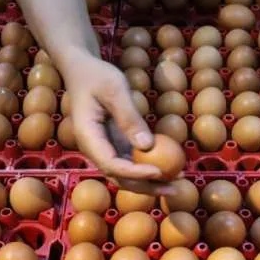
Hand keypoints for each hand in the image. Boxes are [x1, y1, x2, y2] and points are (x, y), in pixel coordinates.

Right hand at [60, 47, 175, 194]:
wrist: (82, 71)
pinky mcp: (115, 145)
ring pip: (126, 175)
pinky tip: (170, 168)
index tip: (159, 172)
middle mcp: (94, 149)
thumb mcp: (115, 90)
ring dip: (150, 182)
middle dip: (146, 186)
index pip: (111, 164)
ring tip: (177, 182)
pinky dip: (149, 167)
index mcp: (88, 137)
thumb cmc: (97, 75)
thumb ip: (129, 117)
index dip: (135, 173)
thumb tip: (147, 146)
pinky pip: (132, 162)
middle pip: (119, 178)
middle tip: (174, 189)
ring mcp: (104, 148)